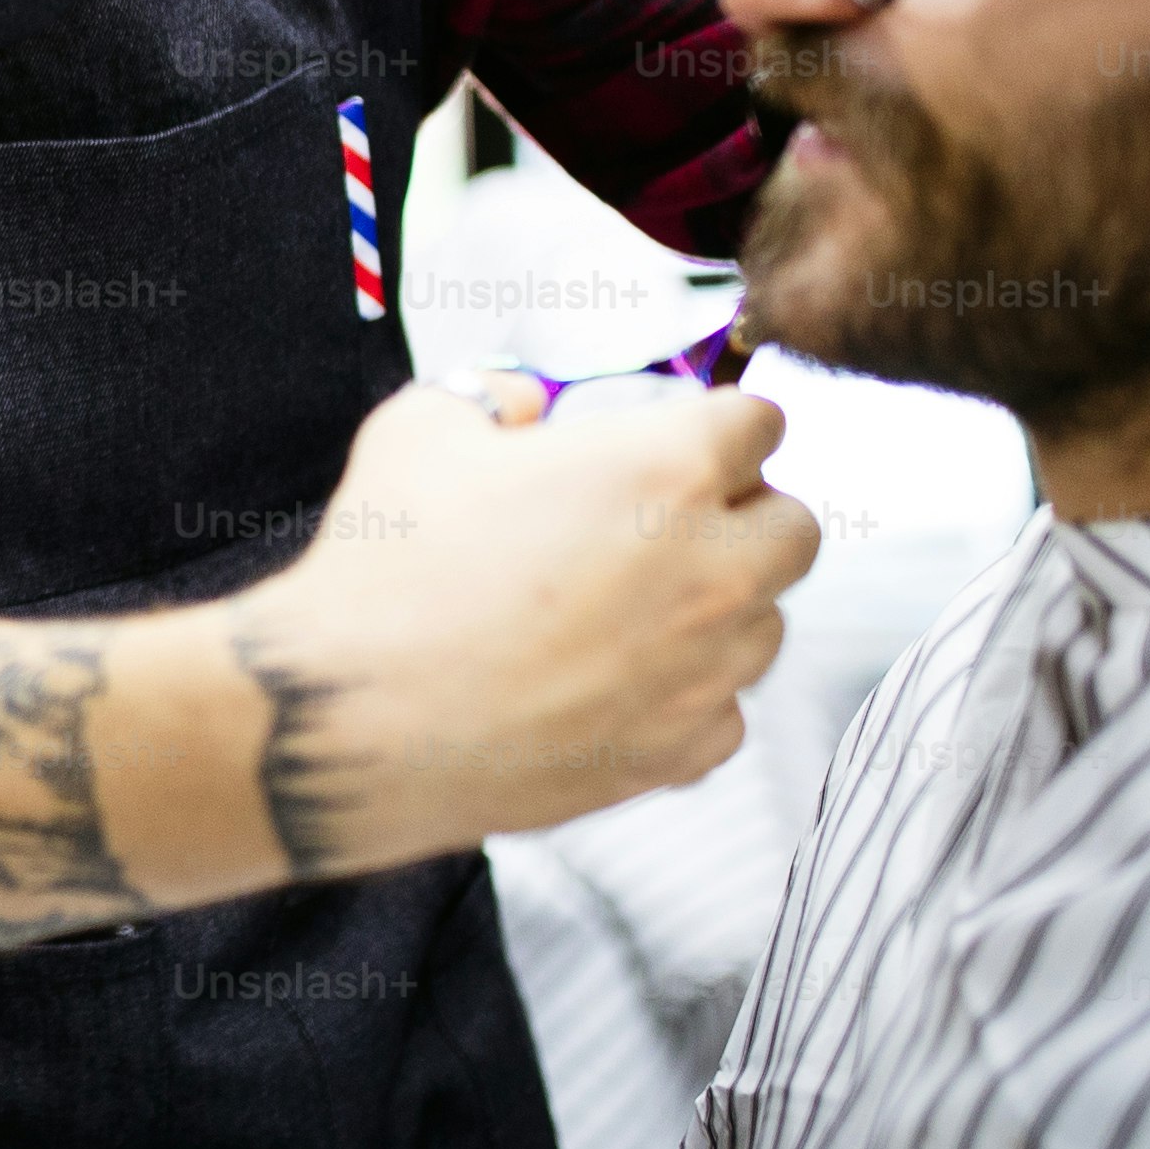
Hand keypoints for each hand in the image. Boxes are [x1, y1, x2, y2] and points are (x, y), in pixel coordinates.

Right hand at [216, 374, 817, 874]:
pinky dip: (689, 695)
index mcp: (665, 471)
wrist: (353, 717)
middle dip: (747, 515)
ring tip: (637, 609)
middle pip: (796, 528)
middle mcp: (710, 570)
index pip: (761, 425)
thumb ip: (493, 397)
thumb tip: (523, 408)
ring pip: (768, 624)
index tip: (692, 439)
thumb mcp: (424, 428)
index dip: (720, 425)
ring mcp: (703, 671)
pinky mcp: (679, 751)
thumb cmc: (388, 567)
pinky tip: (619, 682)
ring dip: (723, 608)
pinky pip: (725, 712)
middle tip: (676, 523)